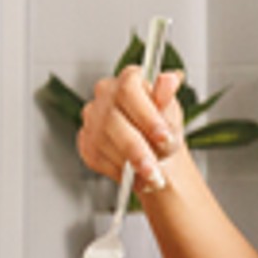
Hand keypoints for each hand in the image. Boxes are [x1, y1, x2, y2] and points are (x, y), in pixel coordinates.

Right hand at [78, 65, 191, 195]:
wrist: (155, 150)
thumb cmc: (162, 127)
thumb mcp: (171, 113)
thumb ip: (168, 98)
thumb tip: (170, 79)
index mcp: (128, 79)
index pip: (129, 90)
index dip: (147, 116)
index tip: (164, 137)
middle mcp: (105, 94)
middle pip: (113, 120)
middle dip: (137, 150)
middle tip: (154, 171)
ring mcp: (92, 119)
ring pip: (104, 143)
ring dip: (129, 166)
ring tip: (152, 177)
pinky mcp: (85, 142)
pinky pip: (97, 159)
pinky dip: (119, 172)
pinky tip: (135, 177)